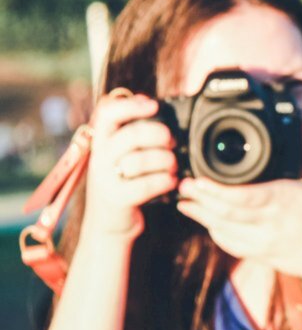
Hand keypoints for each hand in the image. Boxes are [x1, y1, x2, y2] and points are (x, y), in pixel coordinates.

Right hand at [83, 92, 177, 238]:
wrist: (109, 224)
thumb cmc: (124, 184)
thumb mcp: (121, 156)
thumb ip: (133, 135)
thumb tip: (153, 107)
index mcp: (102, 142)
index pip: (108, 113)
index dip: (131, 105)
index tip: (153, 105)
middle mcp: (99, 157)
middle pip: (131, 135)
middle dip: (159, 135)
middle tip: (172, 142)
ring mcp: (105, 178)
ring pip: (140, 160)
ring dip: (166, 160)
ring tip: (173, 165)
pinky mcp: (117, 198)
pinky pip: (145, 185)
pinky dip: (164, 181)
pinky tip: (171, 181)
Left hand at [175, 119, 301, 280]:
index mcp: (284, 199)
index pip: (243, 196)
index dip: (216, 191)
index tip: (198, 180)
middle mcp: (272, 222)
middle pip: (226, 213)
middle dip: (200, 200)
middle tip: (183, 186)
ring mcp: (265, 241)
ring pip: (224, 230)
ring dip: (201, 216)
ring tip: (185, 202)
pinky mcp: (261, 254)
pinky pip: (231, 244)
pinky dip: (216, 232)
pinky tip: (205, 220)